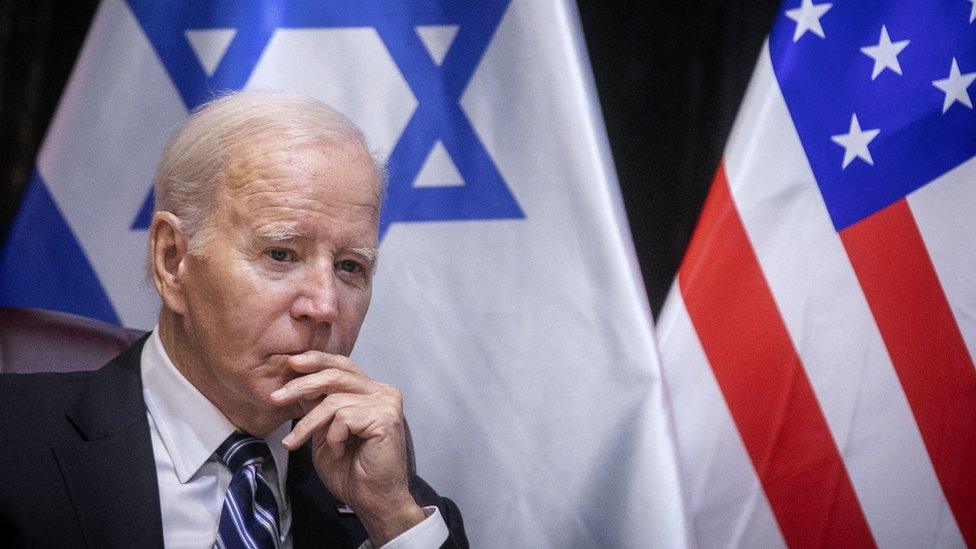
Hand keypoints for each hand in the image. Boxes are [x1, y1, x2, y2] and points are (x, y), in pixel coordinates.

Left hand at [271, 351, 424, 545]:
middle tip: (276, 398)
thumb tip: (298, 383)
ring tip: (295, 443)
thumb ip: (318, 407)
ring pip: (334, 399)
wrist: (372, 500)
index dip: (317, 360)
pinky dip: (333, 437)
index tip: (291, 363)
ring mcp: (387, 403)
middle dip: (302, 385)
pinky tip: (338, 452)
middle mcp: (383, 392)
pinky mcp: (386, 417)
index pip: (343, 366)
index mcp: (371, 391)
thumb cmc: (351, 470)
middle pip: (337, 375)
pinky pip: (344, 417)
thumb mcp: (325, 432)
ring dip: (308, 424)